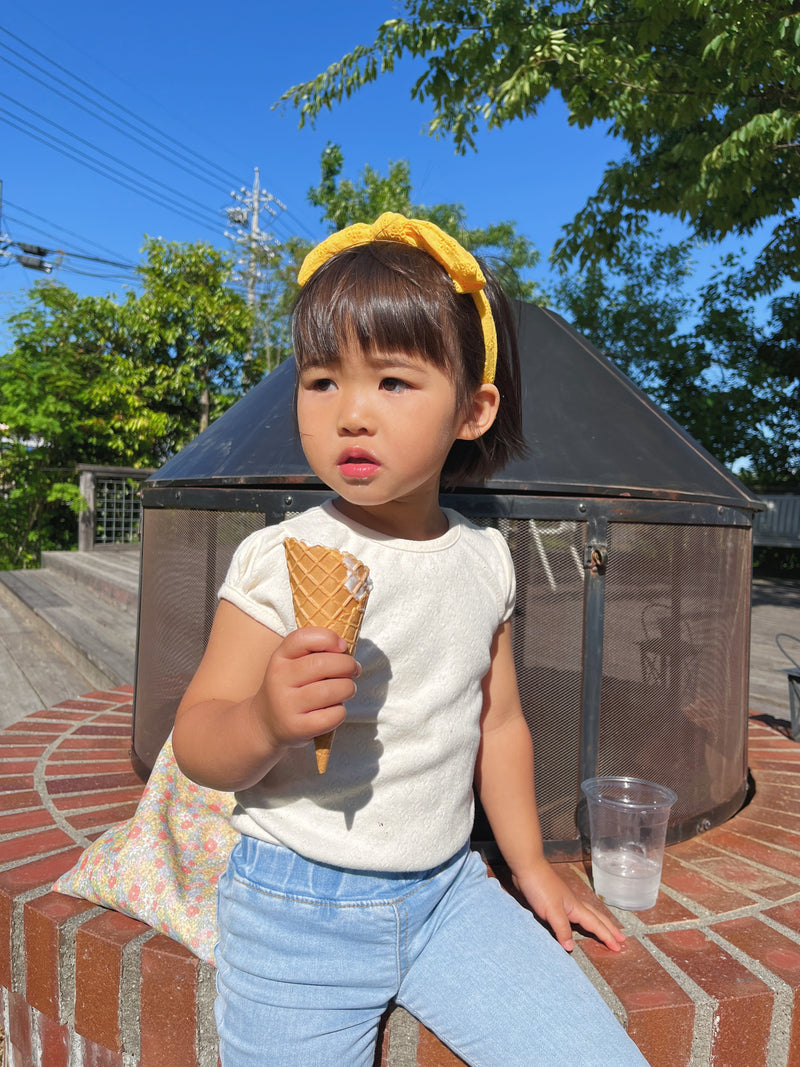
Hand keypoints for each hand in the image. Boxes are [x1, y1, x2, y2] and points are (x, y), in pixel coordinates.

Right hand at [253, 627, 359, 753]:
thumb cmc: (290, 688)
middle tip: (354, 669)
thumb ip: (314, 651)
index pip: (302, 639)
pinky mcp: (298, 728)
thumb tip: (344, 650)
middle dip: (347, 665)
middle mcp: (279, 680)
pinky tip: (334, 709)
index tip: (342, 646)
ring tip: (346, 689)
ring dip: (348, 688)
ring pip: (331, 691)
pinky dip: (341, 711)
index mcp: (279, 658)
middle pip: (321, 664)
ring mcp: (286, 705)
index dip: (328, 638)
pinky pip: (332, 715)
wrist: (265, 724)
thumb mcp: (291, 663)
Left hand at [513, 859, 625, 952]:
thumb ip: (562, 929)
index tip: (619, 948)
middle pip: (596, 918)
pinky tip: (576, 922)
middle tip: (621, 939)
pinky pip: (573, 915)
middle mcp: (573, 904)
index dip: (607, 936)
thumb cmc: (540, 886)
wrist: (527, 867)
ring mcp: (564, 902)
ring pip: (587, 915)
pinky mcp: (554, 901)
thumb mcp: (551, 910)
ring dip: (598, 923)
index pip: (596, 924)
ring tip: (605, 930)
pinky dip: (581, 920)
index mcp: (576, 907)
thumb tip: (571, 948)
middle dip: (609, 929)